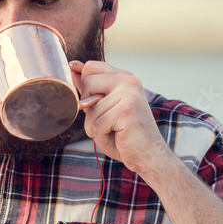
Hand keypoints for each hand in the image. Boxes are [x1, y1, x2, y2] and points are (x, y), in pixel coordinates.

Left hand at [69, 60, 172, 176]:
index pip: (91, 67)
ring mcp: (129, 94)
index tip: (93, 102)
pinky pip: (96, 124)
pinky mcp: (126, 110)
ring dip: (95, 127)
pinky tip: (118, 137)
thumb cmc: (124, 135)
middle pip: (87, 82)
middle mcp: (129, 81)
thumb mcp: (103, 108)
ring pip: (89, 107)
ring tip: (114, 131)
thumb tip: (72, 67)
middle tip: (106, 120)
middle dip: (88, 107)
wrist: (149, 156)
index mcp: (124, 77)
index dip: (83, 85)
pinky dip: (101, 136)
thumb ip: (90, 89)